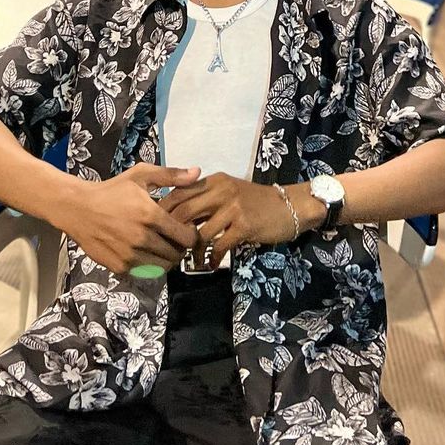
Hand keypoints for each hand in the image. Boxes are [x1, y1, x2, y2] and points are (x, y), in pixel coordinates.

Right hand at [53, 164, 199, 273]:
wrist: (78, 208)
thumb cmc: (112, 190)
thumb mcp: (141, 175)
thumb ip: (171, 175)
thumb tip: (197, 173)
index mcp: (151, 216)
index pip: (186, 237)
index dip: (191, 235)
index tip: (186, 230)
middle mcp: (142, 239)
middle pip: (176, 255)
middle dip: (179, 248)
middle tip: (174, 239)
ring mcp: (130, 255)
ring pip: (162, 267)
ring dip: (166, 259)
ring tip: (161, 246)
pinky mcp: (119, 267)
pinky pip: (144, 272)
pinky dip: (148, 265)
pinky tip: (144, 251)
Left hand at [163, 172, 307, 265]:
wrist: (289, 207)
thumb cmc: (256, 202)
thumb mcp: (228, 193)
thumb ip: (205, 200)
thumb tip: (175, 216)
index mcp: (214, 180)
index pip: (179, 193)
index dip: (164, 212)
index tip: (156, 230)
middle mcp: (221, 190)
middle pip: (184, 212)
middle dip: (173, 234)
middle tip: (170, 250)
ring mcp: (233, 207)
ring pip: (200, 232)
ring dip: (193, 251)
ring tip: (191, 261)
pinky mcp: (243, 225)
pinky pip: (219, 245)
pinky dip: (212, 258)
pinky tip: (211, 264)